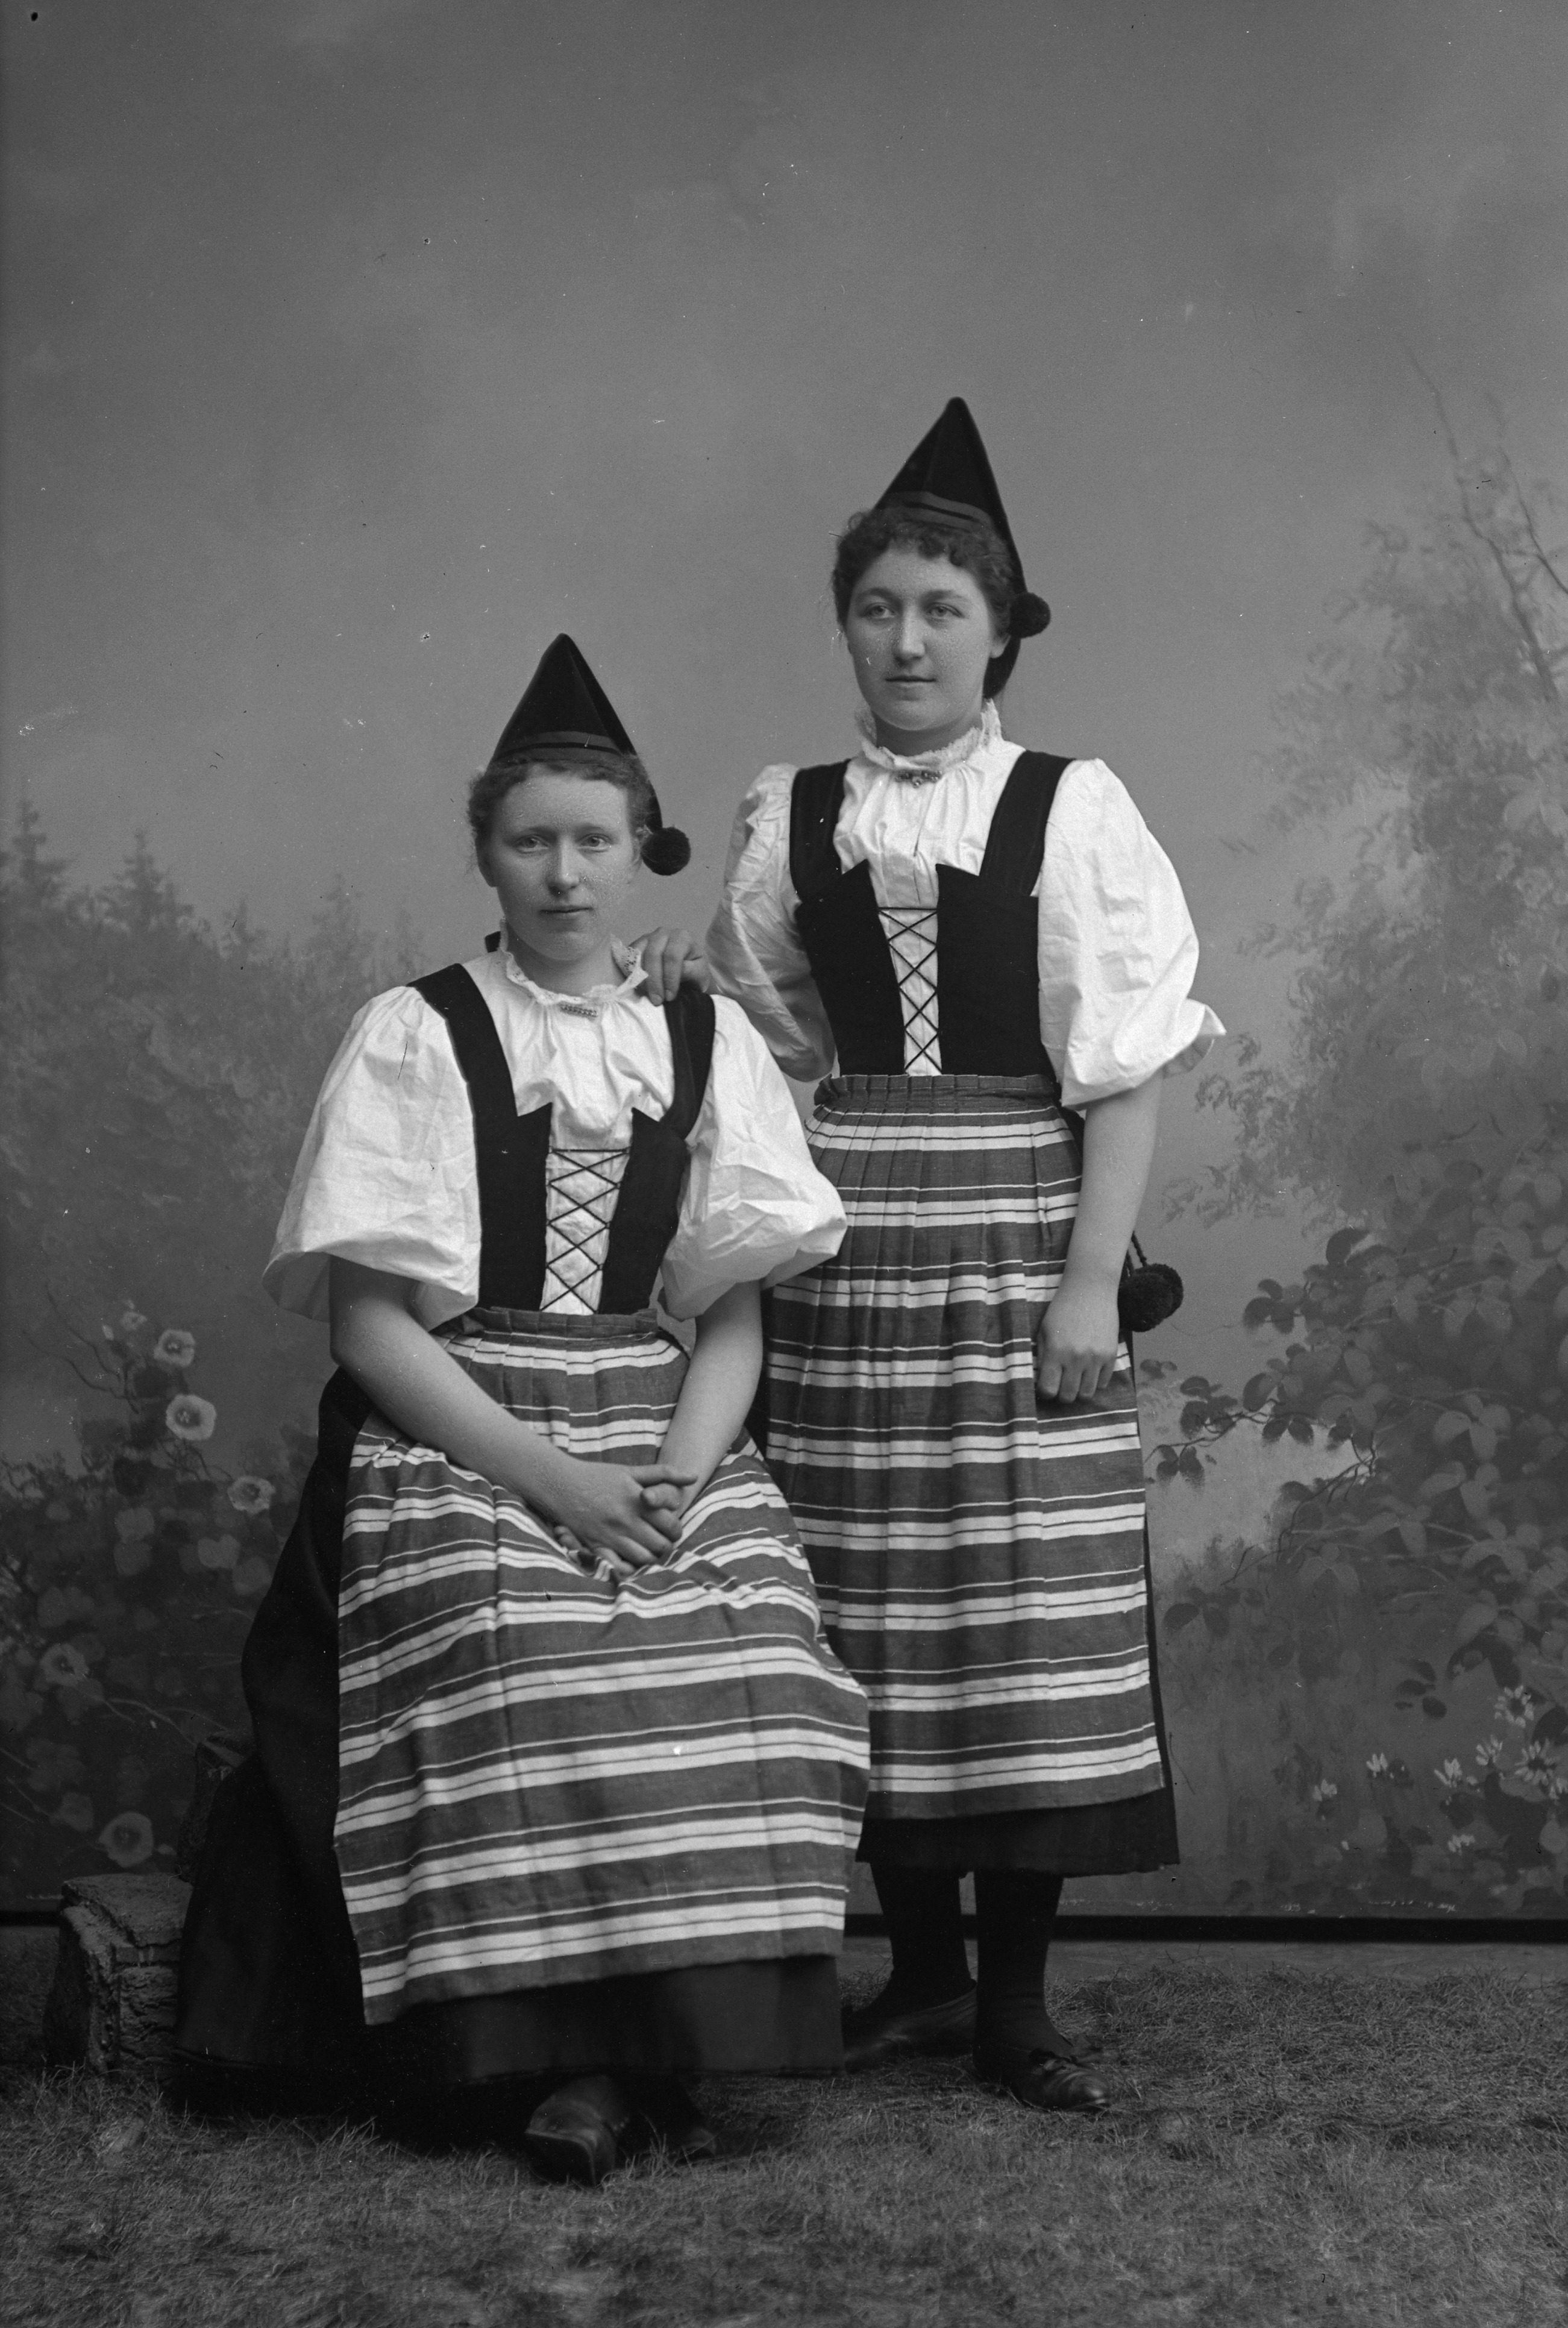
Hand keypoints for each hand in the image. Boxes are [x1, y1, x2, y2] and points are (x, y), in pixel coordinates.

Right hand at [544, 1459, 697, 1577]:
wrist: (561, 1483)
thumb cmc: (598, 1476)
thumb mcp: (631, 1471)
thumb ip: (664, 1473)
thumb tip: (693, 1476)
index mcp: (639, 1502)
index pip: (671, 1524)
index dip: (676, 1529)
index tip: (671, 1528)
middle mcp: (627, 1521)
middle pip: (661, 1545)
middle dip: (667, 1546)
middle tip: (663, 1542)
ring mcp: (612, 1536)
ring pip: (644, 1559)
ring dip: (652, 1559)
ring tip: (651, 1552)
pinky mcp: (597, 1547)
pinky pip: (619, 1567)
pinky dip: (630, 1569)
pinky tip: (633, 1563)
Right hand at [634, 926, 710, 1003]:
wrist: (686, 970)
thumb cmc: (694, 972)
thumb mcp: (699, 974)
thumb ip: (690, 972)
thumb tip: (677, 973)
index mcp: (682, 938)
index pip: (672, 956)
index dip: (670, 978)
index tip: (670, 997)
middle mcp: (663, 933)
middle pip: (654, 954)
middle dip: (654, 980)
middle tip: (656, 1000)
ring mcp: (647, 938)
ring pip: (639, 954)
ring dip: (641, 977)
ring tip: (647, 995)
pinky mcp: (636, 946)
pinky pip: (628, 957)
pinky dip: (631, 972)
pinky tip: (637, 986)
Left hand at [1036, 1278, 1120, 1405]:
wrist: (1091, 1289)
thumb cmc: (1062, 1309)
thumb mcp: (1043, 1330)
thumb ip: (1042, 1357)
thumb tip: (1041, 1382)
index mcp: (1056, 1351)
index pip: (1048, 1390)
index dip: (1045, 1392)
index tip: (1045, 1387)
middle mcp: (1076, 1358)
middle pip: (1068, 1397)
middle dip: (1061, 1395)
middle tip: (1060, 1385)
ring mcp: (1096, 1358)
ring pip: (1087, 1394)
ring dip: (1079, 1391)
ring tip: (1074, 1380)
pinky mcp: (1111, 1355)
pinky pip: (1103, 1383)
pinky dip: (1094, 1382)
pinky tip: (1088, 1371)